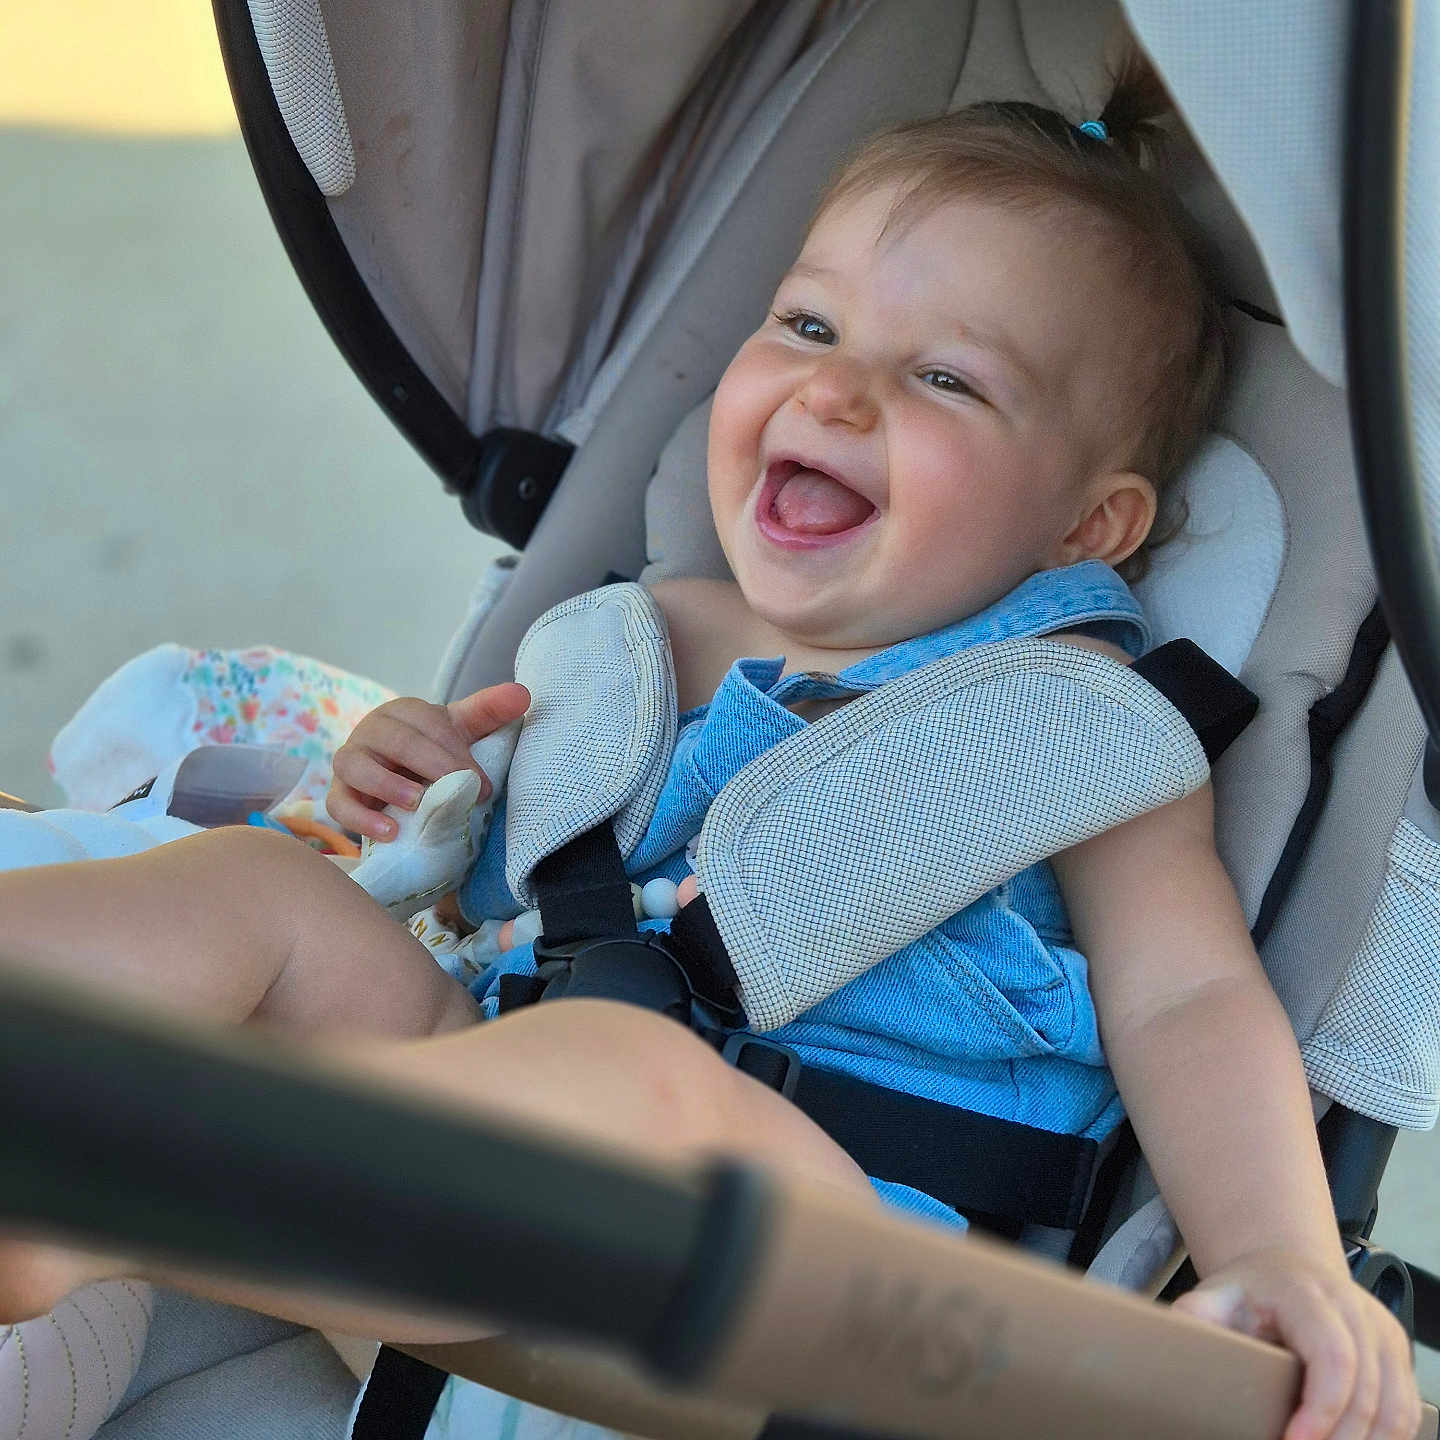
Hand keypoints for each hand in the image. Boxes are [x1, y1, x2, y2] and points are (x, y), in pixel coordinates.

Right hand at [328, 683, 529, 840]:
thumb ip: (488, 712)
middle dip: (431, 766)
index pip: (426, 723)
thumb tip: (522, 694)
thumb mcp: (460, 731)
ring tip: (417, 803)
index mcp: (403, 711)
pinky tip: (389, 832)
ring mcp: (349, 761)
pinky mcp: (338, 794)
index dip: (455, 752)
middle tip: (460, 792)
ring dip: (387, 785)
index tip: (482, 783)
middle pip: (396, 742)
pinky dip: (361, 818)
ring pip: (356, 766)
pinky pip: (339, 804)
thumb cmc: (432, 751)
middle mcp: (371, 730)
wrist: (400, 780)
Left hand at [1173, 1247, 1420, 1439]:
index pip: (1334, 1357)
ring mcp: (1382, 1329)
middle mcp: (1354, 1307)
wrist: (1283, 1269)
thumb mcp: (1211, 1297)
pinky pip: (1406, 1410)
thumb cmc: (1245, 1292)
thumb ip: (1194, 1321)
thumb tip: (1172, 1349)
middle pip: (1368, 1392)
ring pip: (1396, 1407)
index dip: (1322, 1409)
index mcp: (1306, 1292)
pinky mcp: (1396, 1353)